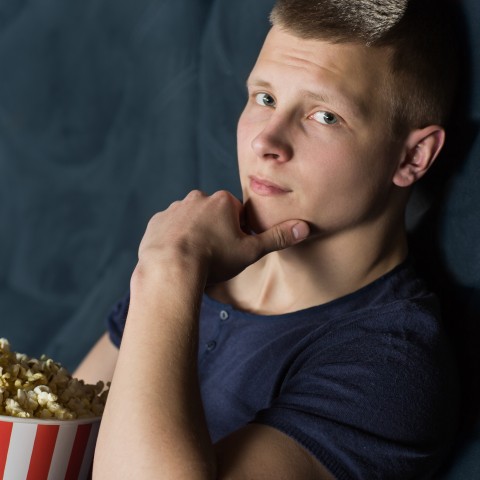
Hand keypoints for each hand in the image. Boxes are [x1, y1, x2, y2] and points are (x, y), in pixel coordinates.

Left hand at [137, 190, 309, 283]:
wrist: (171, 269)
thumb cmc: (214, 259)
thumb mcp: (251, 251)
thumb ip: (277, 238)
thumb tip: (304, 227)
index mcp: (223, 201)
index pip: (238, 213)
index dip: (238, 233)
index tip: (232, 250)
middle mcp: (198, 198)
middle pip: (214, 214)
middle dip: (216, 231)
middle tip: (214, 255)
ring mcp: (175, 209)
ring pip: (191, 221)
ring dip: (195, 234)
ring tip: (195, 257)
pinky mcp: (157, 222)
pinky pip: (170, 228)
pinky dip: (174, 239)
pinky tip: (177, 256)